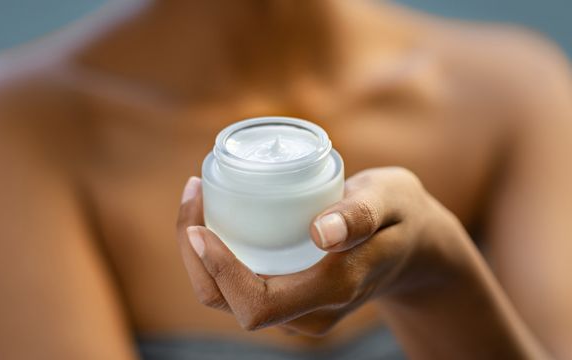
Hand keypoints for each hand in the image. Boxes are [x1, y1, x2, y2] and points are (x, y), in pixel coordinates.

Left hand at [176, 167, 463, 335]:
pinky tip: (216, 212)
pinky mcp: (289, 295)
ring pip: (226, 295)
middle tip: (194, 192)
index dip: (220, 271)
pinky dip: (216, 251)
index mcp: (333, 290)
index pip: (257, 303)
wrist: (413, 245)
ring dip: (199, 252)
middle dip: (195, 254)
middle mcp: (308, 311)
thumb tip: (320, 232)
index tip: (199, 226)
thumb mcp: (392, 202)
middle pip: (227, 301)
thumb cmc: (402, 217)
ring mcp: (296, 308)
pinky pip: (237, 283)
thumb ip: (362, 215)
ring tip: (197, 195)